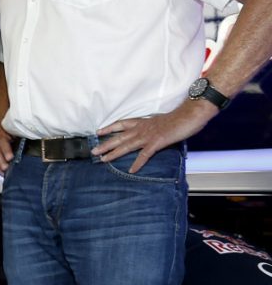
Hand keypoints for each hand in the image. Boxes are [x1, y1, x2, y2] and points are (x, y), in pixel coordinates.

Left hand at [94, 100, 213, 171]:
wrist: (191, 114)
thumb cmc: (179, 118)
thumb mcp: (161, 122)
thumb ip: (153, 127)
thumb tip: (150, 132)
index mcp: (143, 122)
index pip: (121, 124)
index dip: (109, 128)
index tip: (98, 132)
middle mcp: (142, 128)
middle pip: (119, 136)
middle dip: (105, 144)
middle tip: (93, 151)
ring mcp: (149, 135)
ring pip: (127, 145)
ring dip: (114, 153)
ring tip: (103, 160)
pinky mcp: (157, 142)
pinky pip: (145, 154)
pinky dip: (138, 163)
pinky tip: (131, 170)